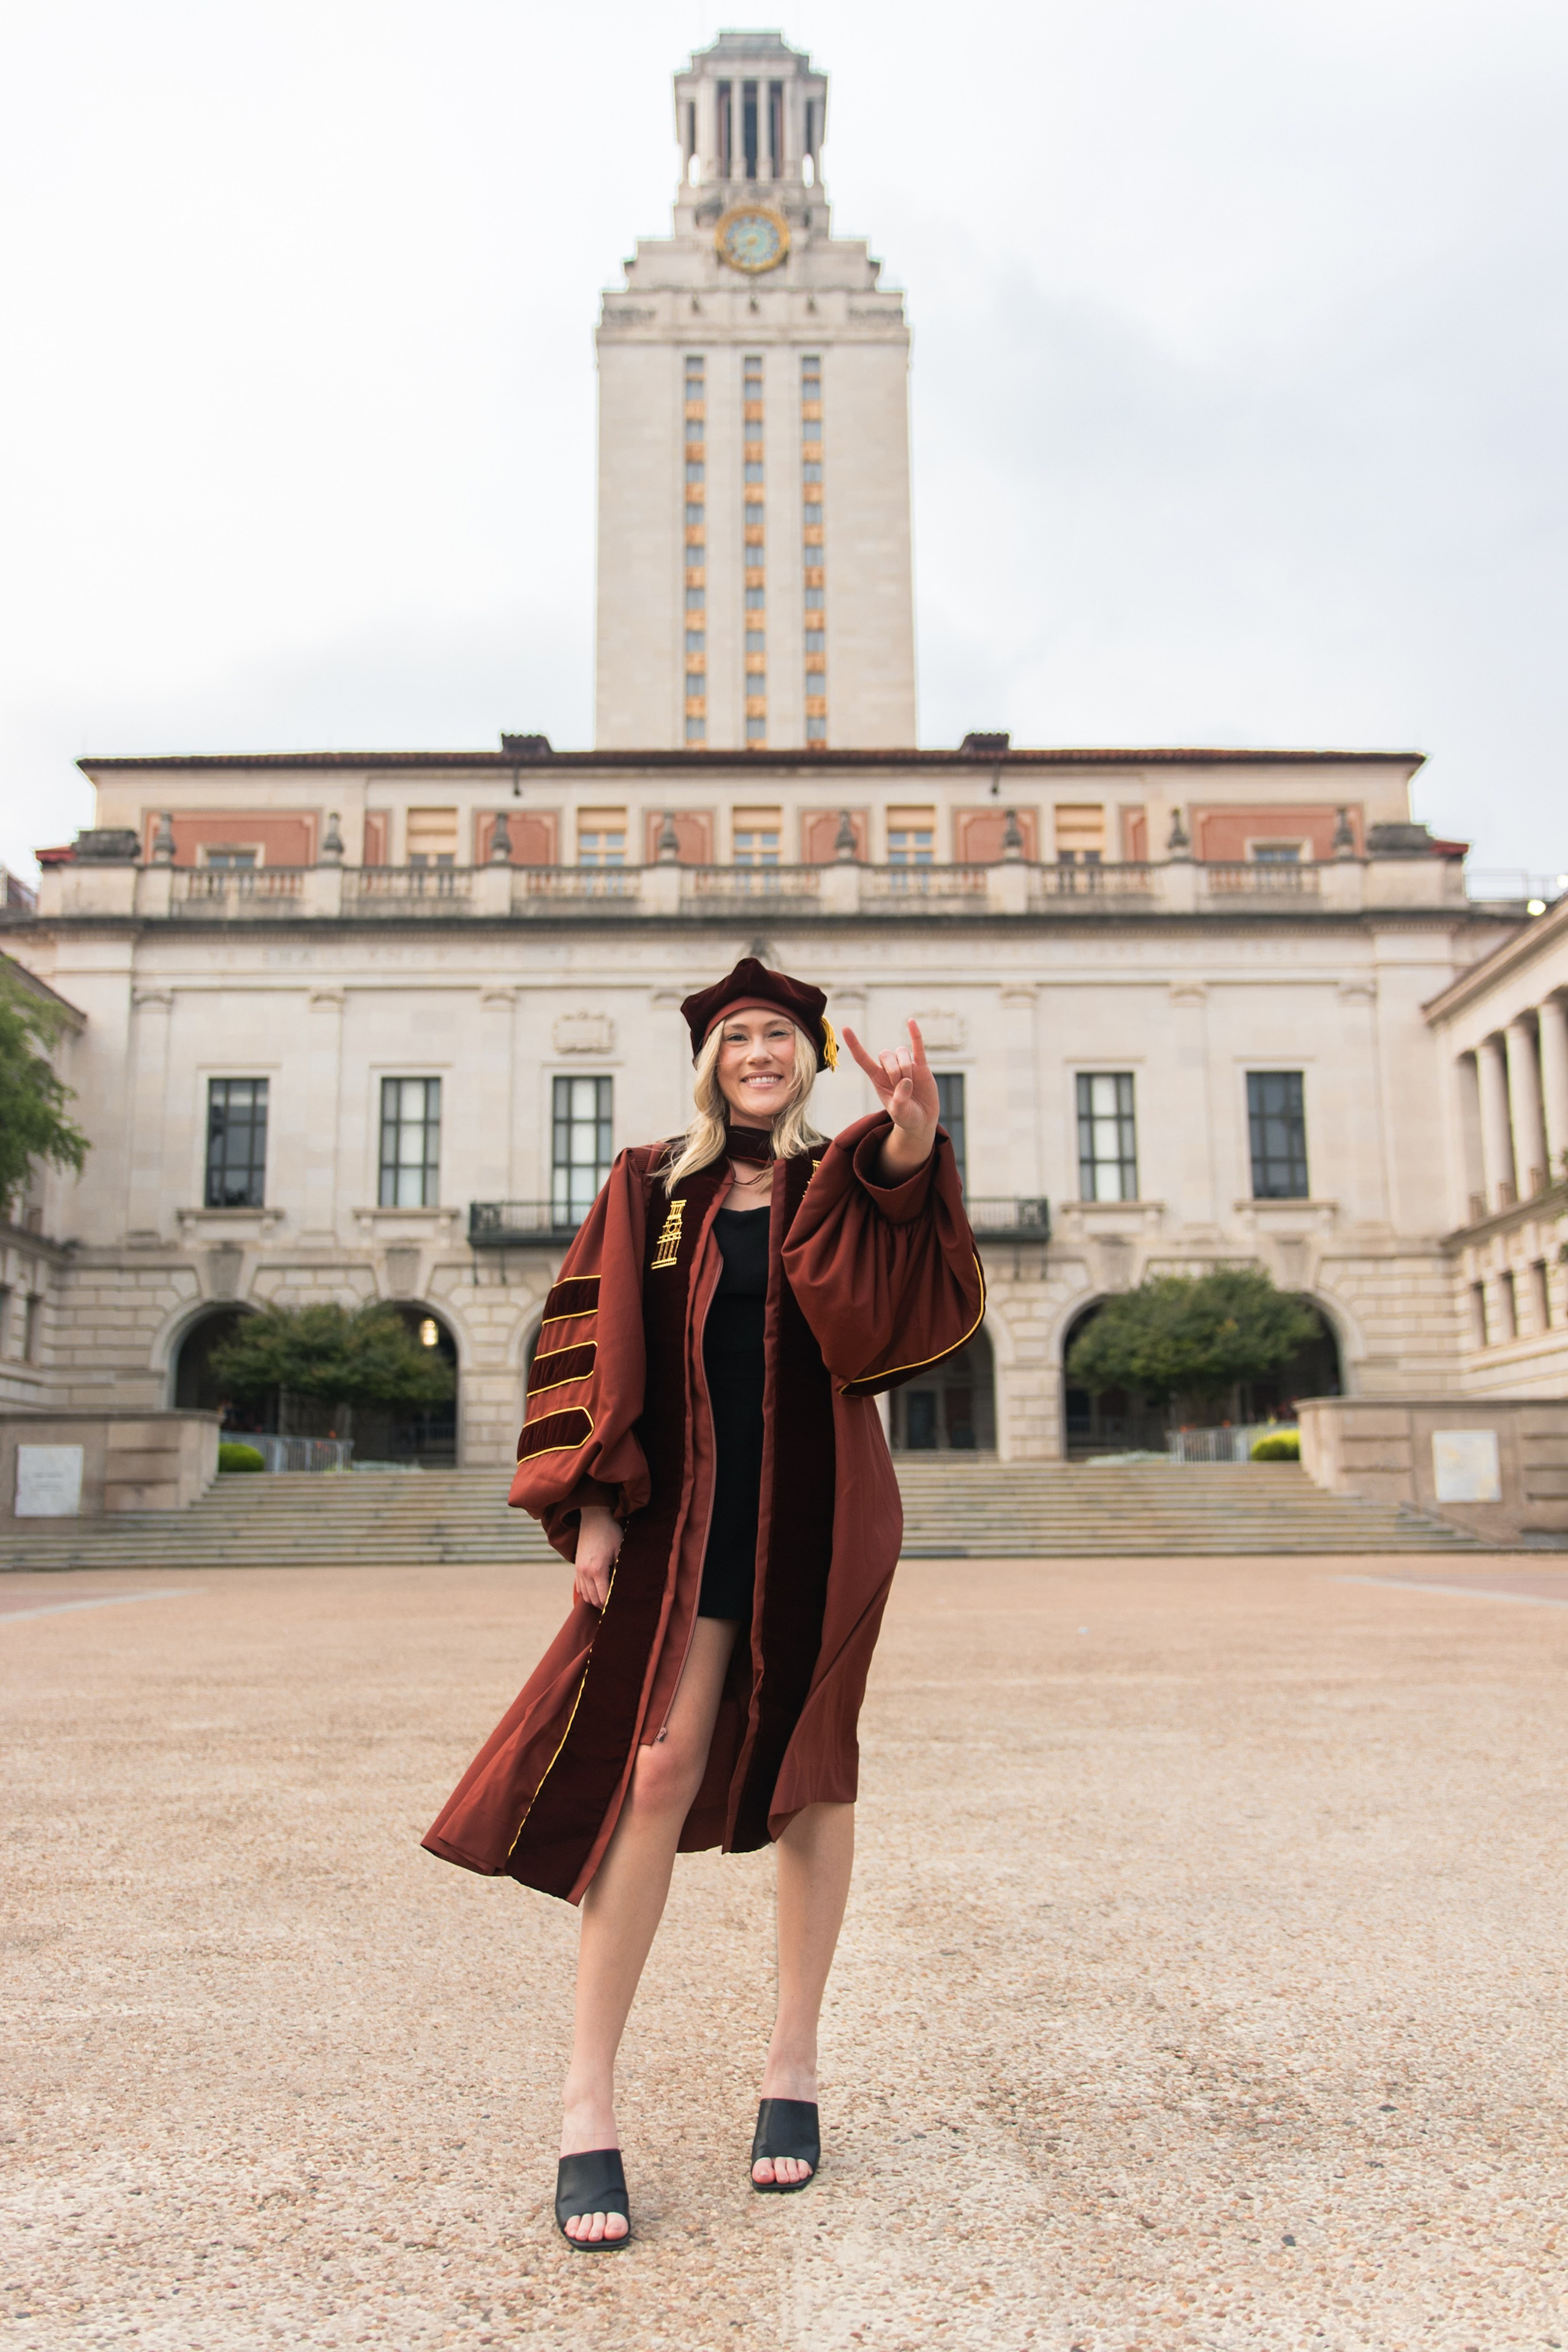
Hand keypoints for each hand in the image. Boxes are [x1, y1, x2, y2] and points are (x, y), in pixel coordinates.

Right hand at [574, 1505, 620, 1608]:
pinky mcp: (577, 1566)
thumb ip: (620, 1571)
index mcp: (597, 1570)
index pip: (602, 1597)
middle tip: (615, 1606)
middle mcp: (585, 1572)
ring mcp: (579, 1570)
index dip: (611, 1605)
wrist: (594, 1517)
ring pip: (585, 1595)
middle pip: (593, 1599)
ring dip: (595, 1599)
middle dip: (604, 1605)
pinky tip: (597, 1590)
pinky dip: (588, 1592)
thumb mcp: (620, 1551)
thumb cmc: (610, 1533)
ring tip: (607, 1599)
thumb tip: (625, 1587)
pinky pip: (580, 1586)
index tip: (620, 1606)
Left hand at [841, 1018, 939, 1180]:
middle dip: (893, 1069)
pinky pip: (918, 1047)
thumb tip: (906, 1080)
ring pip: (902, 1052)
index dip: (854, 1045)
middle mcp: (890, 1069)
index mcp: (877, 1079)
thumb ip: (900, 1100)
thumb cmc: (906, 1117)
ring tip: (911, 1084)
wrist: (922, 1121)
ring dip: (906, 1067)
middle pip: (885, 1054)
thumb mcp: (899, 1113)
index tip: (845, 1029)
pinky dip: (915, 1035)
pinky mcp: (922, 1066)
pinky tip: (911, 1021)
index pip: (863, 1059)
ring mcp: (907, 1066)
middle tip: (900, 1085)